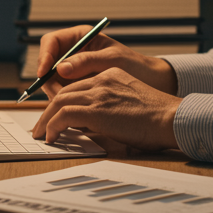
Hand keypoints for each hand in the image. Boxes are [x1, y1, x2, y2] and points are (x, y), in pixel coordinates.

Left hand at [32, 68, 181, 149]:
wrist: (170, 118)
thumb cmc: (157, 119)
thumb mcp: (130, 104)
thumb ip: (109, 107)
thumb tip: (89, 127)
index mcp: (112, 75)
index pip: (78, 85)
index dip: (62, 101)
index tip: (55, 115)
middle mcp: (103, 80)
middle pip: (64, 91)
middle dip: (49, 110)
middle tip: (41, 126)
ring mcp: (99, 93)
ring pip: (60, 101)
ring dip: (46, 119)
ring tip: (41, 134)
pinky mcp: (96, 109)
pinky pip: (64, 114)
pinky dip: (53, 126)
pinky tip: (52, 137)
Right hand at [35, 26, 176, 96]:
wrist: (152, 83)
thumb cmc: (136, 66)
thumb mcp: (112, 60)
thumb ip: (87, 62)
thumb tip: (60, 68)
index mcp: (81, 38)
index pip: (51, 42)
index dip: (44, 56)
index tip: (44, 72)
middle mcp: (74, 53)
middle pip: (48, 65)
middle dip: (49, 81)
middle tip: (57, 97)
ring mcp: (74, 72)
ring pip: (52, 82)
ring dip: (56, 94)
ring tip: (72, 105)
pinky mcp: (78, 88)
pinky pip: (63, 94)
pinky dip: (65, 103)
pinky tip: (76, 111)